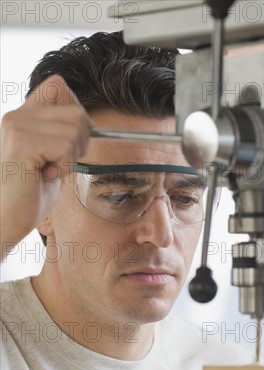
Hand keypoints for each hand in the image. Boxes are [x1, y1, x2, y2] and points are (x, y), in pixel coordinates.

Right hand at [1, 74, 90, 254]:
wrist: (6, 218)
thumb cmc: (29, 193)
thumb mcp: (49, 156)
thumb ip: (59, 132)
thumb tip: (85, 118)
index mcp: (24, 115)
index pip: (59, 86)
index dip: (75, 114)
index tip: (66, 143)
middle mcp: (18, 115)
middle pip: (77, 112)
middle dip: (80, 143)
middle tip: (58, 164)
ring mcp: (18, 126)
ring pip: (75, 131)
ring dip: (70, 158)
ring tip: (48, 171)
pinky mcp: (22, 143)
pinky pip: (66, 147)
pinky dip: (64, 167)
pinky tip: (44, 176)